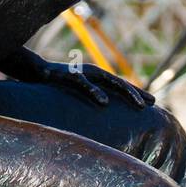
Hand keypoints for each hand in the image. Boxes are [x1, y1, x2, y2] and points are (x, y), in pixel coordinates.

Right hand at [38, 61, 155, 108]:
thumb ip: (89, 100)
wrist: (32, 71)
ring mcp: (82, 72)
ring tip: (139, 106)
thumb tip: (102, 115)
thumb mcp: (76, 93)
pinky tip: (105, 102)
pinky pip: (84, 84)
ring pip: (109, 81)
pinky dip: (95, 91)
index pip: (121, 85)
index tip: (153, 102)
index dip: (137, 92)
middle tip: (152, 103)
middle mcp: (93, 72)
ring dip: (126, 92)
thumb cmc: (57, 84)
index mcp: (96, 77)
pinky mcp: (68, 75)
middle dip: (137, 93)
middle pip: (120, 83)